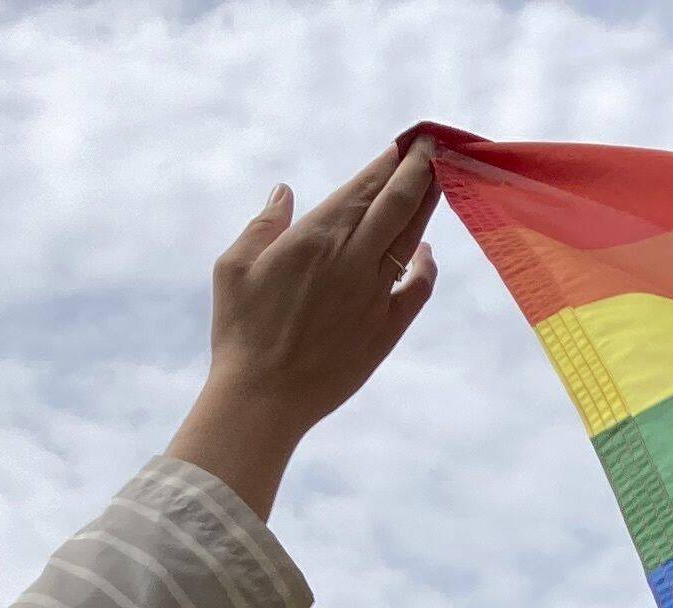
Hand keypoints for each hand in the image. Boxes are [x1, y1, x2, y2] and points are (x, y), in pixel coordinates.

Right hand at [165, 145, 441, 515]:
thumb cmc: (240, 332)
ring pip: (412, 238)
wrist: (262, 398)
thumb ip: (264, 225)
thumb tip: (285, 192)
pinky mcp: (386, 330)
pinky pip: (419, 289)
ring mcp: (374, 294)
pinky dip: (428, 265)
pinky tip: (426, 251)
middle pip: (398, 203)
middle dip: (419, 170)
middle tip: (433, 147)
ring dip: (427, 207)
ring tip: (439, 182)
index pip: (363, 188)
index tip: (404, 145)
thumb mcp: (234, 267)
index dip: (388, 163)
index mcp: (315, 237)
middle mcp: (352, 259)